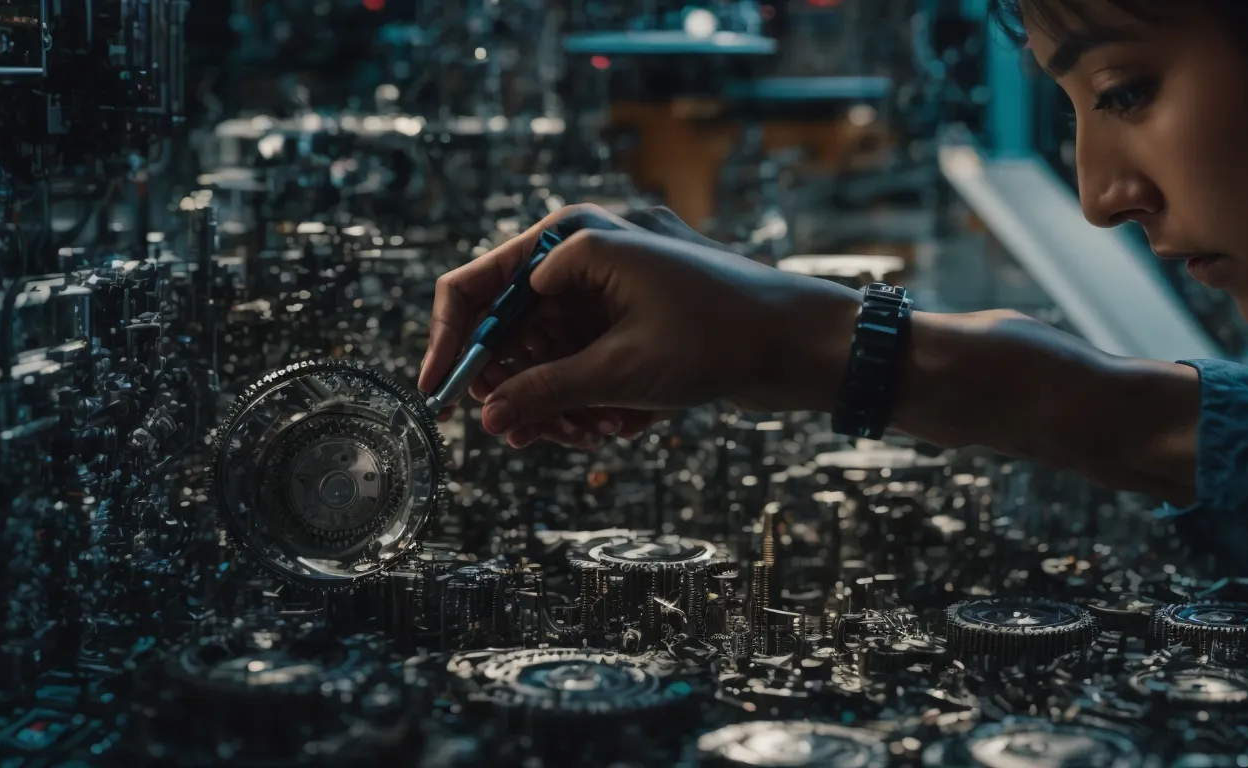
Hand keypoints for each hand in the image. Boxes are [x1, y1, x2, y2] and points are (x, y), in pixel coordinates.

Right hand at [453, 212, 861, 448]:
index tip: (440, 402)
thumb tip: (488, 418)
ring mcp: (612, 284)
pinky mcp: (635, 314)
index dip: (450, 348)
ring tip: (593, 434)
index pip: (477, 288)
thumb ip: (545, 393)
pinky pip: (587, 356)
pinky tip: (625, 424)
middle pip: (513, 328)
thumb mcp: (622, 374)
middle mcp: (587, 253)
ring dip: (562, 400)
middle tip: (526, 440)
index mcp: (573, 241)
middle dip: (519, 389)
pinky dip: (595, 394)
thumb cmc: (723, 337)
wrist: (807, 342)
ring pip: (550, 351)